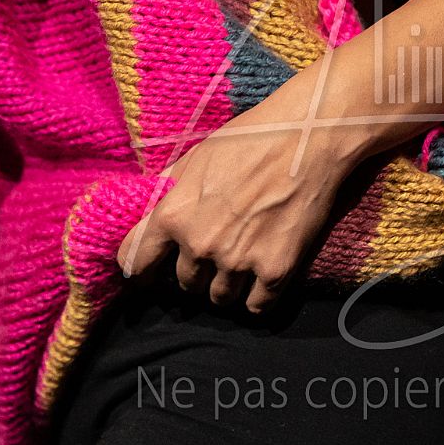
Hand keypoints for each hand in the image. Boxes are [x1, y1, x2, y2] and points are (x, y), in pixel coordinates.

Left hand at [118, 106, 357, 312]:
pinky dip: (257, 298)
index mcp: (172, 215)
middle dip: (195, 273)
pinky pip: (256, 306)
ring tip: (240, 265)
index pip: (135, 264)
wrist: (308, 139)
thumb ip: (167, 190)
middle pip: (185, 284)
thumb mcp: (195, 156)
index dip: (141, 270)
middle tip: (214, 255)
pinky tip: (262, 280)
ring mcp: (237, 260)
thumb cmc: (250, 139)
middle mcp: (199, 244)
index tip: (150, 274)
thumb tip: (144, 212)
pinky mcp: (275, 270)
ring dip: (226, 286)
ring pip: (219, 298)